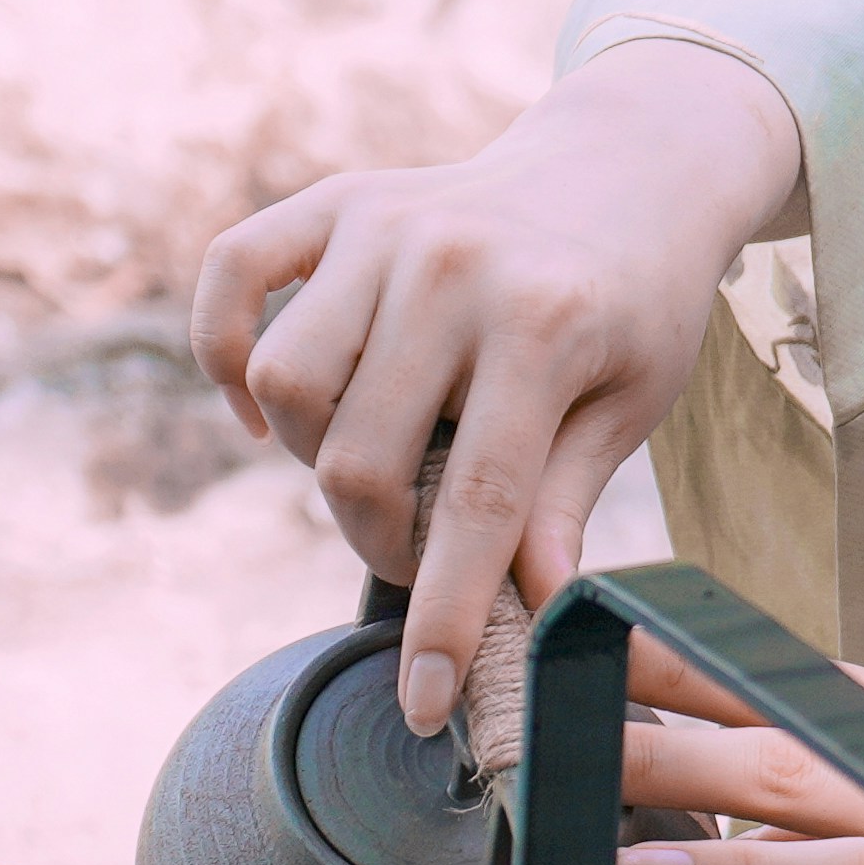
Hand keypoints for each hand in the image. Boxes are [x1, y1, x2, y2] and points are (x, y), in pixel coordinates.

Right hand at [191, 42, 808, 734]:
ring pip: (285, 381)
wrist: (628, 163)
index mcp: (543, 323)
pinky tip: (270, 406)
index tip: (426, 701)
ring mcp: (384, 224)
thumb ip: (562, 498)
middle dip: (379, 540)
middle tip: (419, 544)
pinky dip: (227, 352)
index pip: (477, 505)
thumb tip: (531, 609)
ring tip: (379, 454)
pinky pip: (231, 277)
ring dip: (314, 451)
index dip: (446, 618)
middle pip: (359, 457)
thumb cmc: (636, 299)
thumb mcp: (630, 400)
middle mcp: (451, 265)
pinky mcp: (336, 200)